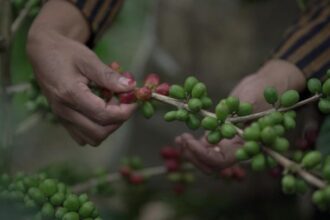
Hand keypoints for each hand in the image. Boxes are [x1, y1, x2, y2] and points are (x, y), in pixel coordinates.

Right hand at [27, 1, 136, 145]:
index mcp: (70, 94)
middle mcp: (64, 111)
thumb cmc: (66, 52)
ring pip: (91, 138)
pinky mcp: (62, 120)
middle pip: (99, 132)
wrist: (42, 53)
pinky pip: (82, 136)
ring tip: (113, 108)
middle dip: (118, 121)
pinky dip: (97, 129)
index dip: (124, 111)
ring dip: (108, 127)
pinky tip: (101, 112)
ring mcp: (62, 118)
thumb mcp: (89, 59)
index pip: (104, 115)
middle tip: (125, 104)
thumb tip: (131, 88)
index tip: (134, 101)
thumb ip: (109, 76)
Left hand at [175, 59, 305, 171]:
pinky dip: (191, 145)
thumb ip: (240, 114)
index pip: (221, 161)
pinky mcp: (218, 134)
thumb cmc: (262, 92)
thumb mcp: (252, 101)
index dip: (203, 155)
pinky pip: (203, 146)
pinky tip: (181, 138)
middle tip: (183, 140)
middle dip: (193, 156)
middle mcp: (234, 148)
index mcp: (245, 146)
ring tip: (179, 140)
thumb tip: (225, 123)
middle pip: (210, 164)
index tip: (190, 142)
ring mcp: (225, 142)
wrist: (264, 85)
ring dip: (189, 152)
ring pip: (204, 157)